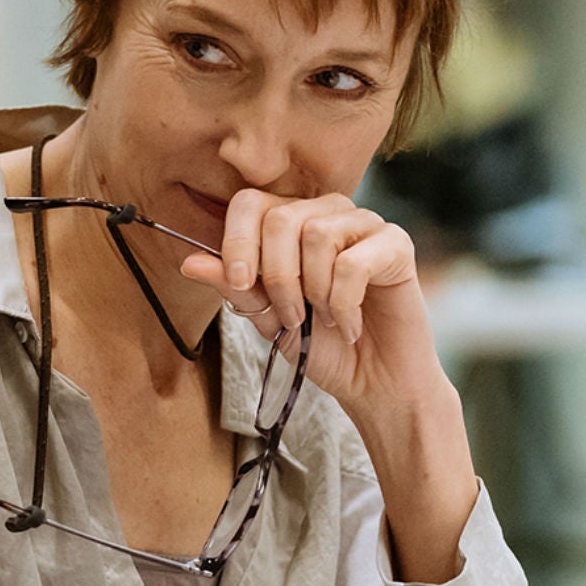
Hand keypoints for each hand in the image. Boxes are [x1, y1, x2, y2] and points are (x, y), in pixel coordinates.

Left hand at [179, 190, 444, 418]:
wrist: (373, 381)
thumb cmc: (322, 346)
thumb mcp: (268, 318)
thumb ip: (235, 287)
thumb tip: (190, 262)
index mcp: (292, 223)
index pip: (250, 204)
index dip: (237, 242)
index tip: (239, 284)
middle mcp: (327, 213)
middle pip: (282, 218)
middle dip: (277, 277)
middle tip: (291, 317)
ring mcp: (364, 224)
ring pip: (317, 235)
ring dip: (314, 292)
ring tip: (324, 319)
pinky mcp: (396, 244)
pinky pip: (353, 262)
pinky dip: (343, 304)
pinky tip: (350, 325)